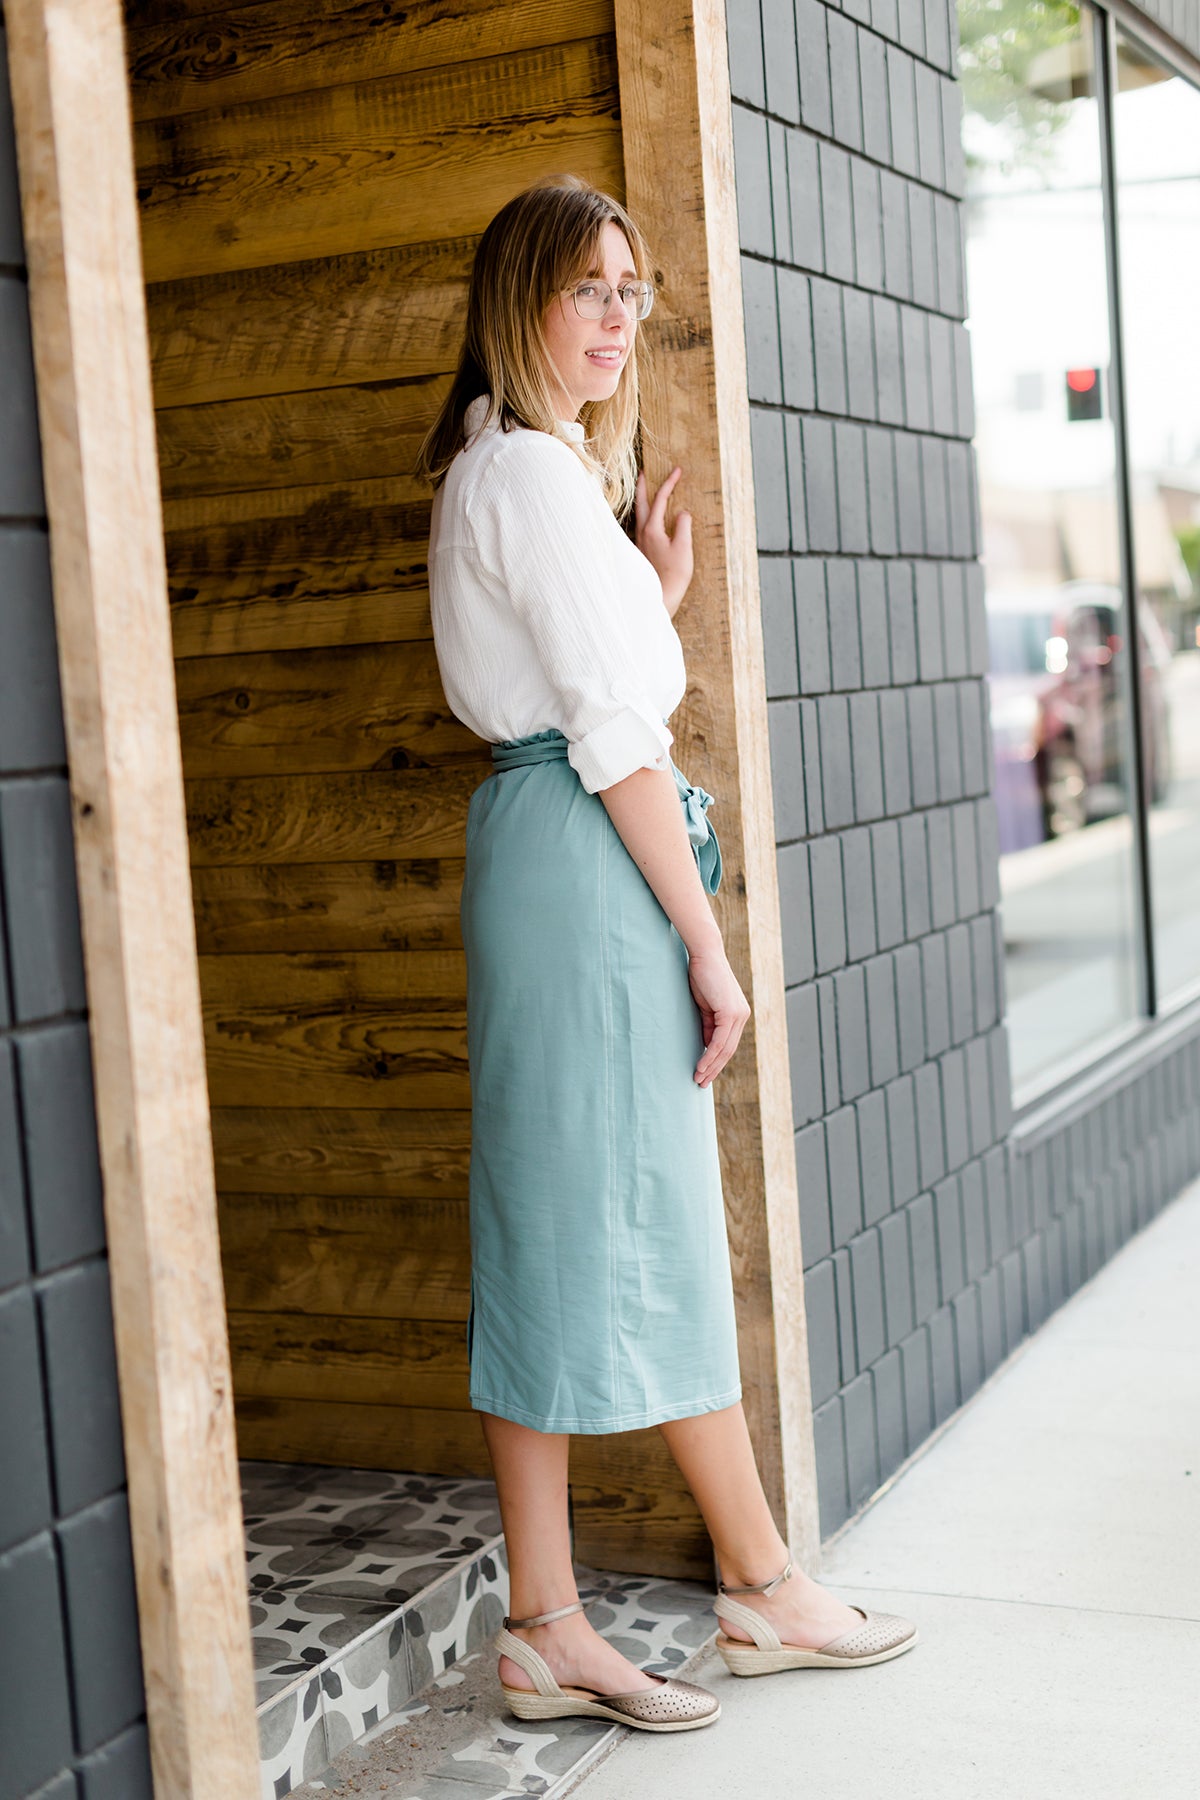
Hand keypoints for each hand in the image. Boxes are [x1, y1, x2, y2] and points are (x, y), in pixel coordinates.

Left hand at [634, 465, 693, 615]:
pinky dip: (643, 517)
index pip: (660, 499)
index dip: (669, 483)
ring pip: (638, 516)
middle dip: (643, 486)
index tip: (677, 470)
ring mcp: (639, 543)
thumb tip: (682, 513)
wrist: (659, 599)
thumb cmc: (673, 576)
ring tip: (644, 493)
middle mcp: (641, 534)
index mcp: (651, 529)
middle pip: (640, 504)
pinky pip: (640, 528)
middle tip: (644, 472)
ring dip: (641, 501)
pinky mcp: (640, 553)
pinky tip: (648, 521)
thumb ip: (683, 526)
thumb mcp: (684, 548)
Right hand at [685, 945, 750, 1086]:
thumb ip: (708, 1024)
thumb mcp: (705, 1006)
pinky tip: (701, 1065)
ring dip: (710, 1066)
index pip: (728, 1044)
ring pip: (725, 1049)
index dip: (716, 1061)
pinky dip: (709, 1055)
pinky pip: (719, 1041)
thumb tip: (706, 1045)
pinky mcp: (730, 1013)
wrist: (704, 955)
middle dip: (714, 1069)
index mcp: (738, 1014)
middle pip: (728, 1050)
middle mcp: (742, 1016)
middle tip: (701, 1083)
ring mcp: (738, 1014)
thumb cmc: (702, 976)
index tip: (704, 1073)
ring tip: (698, 1079)